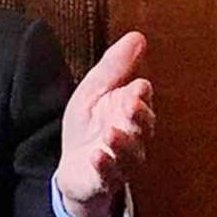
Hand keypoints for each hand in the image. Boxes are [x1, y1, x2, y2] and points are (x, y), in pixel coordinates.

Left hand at [56, 30, 152, 216]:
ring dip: (122, 144)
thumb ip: (115, 66)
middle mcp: (133, 137)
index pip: (142, 100)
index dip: (140, 95)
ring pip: (130, 154)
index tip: (137, 87)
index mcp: (132, 111)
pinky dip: (104, 167)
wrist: (74, 166)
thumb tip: (138, 36)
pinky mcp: (103, 180)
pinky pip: (108, 176)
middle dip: (138, 117)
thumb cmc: (90, 124)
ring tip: (111, 132)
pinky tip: (97, 156)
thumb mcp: (96, 90)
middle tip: (131, 105)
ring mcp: (121, 161)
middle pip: (142, 127)